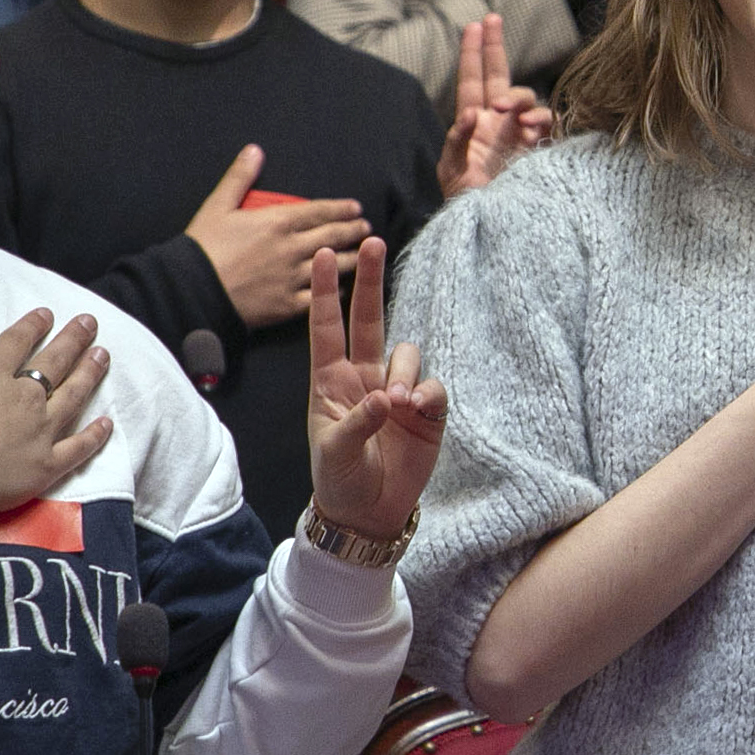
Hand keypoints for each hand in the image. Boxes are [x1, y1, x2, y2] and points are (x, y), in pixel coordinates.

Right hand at [0, 308, 114, 515]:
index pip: (18, 341)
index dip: (33, 325)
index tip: (47, 314)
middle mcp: (25, 397)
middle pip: (55, 361)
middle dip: (74, 339)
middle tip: (90, 322)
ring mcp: (41, 429)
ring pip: (74, 395)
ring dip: (90, 373)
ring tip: (102, 355)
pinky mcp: (49, 462)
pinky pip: (79, 447)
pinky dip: (96, 435)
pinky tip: (108, 423)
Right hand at [185, 144, 368, 328]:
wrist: (191, 290)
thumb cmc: (202, 247)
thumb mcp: (218, 206)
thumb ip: (240, 177)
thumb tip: (254, 150)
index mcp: (277, 222)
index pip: (319, 211)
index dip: (341, 209)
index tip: (356, 208)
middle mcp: (291, 248)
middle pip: (332, 236)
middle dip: (353, 230)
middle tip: (366, 227)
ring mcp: (292, 277)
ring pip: (333, 265)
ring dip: (352, 258)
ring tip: (365, 253)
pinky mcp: (288, 305)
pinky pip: (319, 297)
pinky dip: (334, 290)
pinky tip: (342, 288)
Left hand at [304, 237, 448, 540]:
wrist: (369, 513)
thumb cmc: (339, 480)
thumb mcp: (335, 452)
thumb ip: (357, 421)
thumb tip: (386, 396)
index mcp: (331, 381)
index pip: (326, 327)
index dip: (324, 291)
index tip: (321, 255)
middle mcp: (364, 377)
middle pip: (369, 318)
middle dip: (370, 281)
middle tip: (373, 241)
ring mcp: (397, 391)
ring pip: (407, 354)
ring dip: (405, 371)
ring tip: (399, 404)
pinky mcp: (426, 411)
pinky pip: (433, 387)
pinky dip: (427, 395)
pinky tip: (418, 413)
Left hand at [437, 13, 553, 194]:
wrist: (495, 231)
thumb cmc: (468, 205)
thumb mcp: (452, 173)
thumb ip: (456, 141)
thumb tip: (473, 112)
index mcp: (474, 125)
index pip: (473, 82)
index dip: (473, 53)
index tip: (474, 25)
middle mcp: (498, 125)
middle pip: (499, 77)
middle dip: (495, 47)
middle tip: (492, 19)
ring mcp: (521, 136)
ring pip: (525, 99)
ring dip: (516, 96)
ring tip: (505, 110)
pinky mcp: (541, 150)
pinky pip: (546, 124)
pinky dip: (538, 120)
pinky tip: (527, 130)